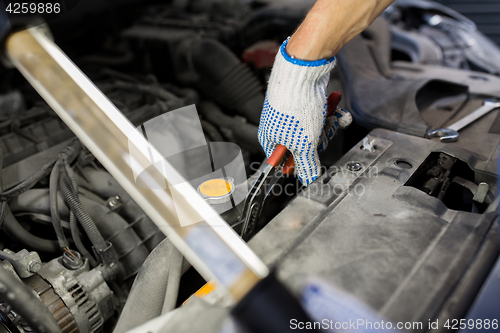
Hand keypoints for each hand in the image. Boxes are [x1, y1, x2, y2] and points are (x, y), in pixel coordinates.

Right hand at [258, 38, 350, 185]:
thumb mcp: (303, 143)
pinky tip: (333, 107)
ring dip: (327, 124)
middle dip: (319, 139)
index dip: (301, 163)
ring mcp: (292, 113)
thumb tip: (308, 180)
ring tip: (331, 116)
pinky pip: (319, 115)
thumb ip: (306, 165)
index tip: (312, 160)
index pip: (285, 162)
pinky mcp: (303, 102)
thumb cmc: (295, 104)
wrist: (302, 69)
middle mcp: (278, 126)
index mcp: (270, 139)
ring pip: (314, 129)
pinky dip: (328, 112)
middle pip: (303, 145)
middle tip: (321, 133)